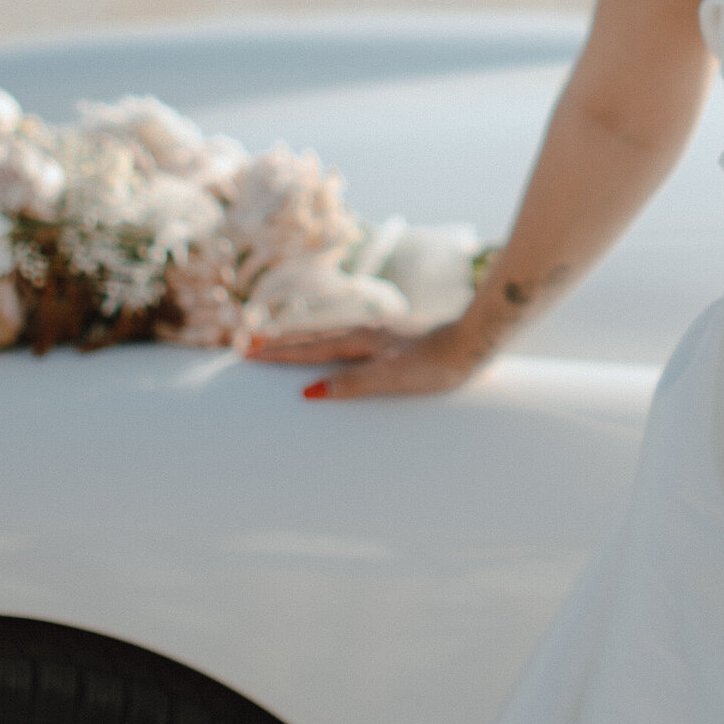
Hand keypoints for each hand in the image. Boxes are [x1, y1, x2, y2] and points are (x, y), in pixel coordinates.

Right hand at [244, 316, 495, 400]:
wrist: (474, 342)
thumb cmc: (436, 365)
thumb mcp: (392, 379)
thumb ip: (352, 384)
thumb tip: (309, 392)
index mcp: (360, 340)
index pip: (310, 348)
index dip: (279, 353)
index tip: (248, 353)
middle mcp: (367, 331)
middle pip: (315, 337)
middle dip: (283, 343)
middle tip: (252, 345)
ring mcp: (382, 332)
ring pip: (333, 336)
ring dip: (306, 341)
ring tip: (285, 344)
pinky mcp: (397, 338)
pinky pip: (352, 340)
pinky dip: (332, 343)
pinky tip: (339, 347)